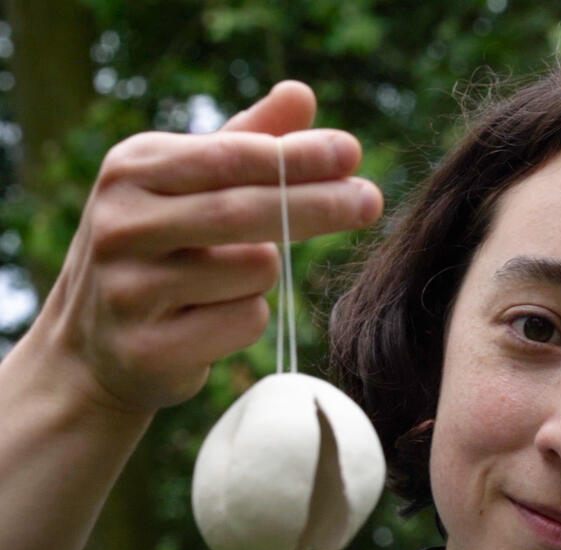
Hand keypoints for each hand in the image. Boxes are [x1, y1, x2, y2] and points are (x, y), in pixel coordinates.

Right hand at [29, 81, 383, 414]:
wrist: (92, 346)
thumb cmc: (159, 249)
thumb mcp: (189, 185)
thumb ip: (248, 141)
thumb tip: (301, 94)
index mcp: (132, 171)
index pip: (231, 157)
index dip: (296, 156)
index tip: (352, 152)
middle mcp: (121, 225)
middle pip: (244, 212)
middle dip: (317, 205)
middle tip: (371, 199)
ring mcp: (128, 290)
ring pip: (253, 272)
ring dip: (265, 274)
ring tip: (224, 279)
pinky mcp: (147, 348)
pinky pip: (244, 323)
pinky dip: (247, 319)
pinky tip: (209, 319)